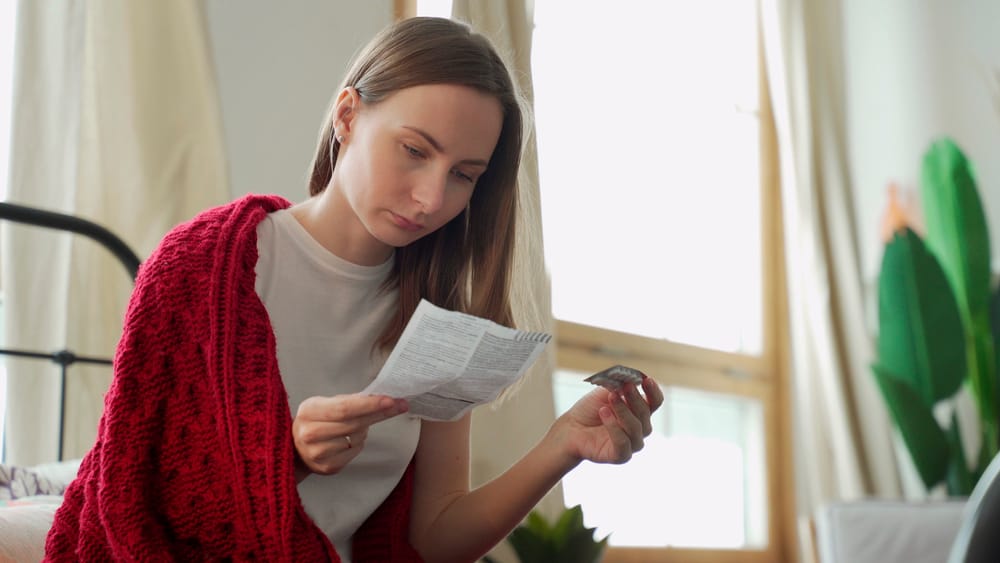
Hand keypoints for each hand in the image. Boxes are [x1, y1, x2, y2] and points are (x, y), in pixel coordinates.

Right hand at [292, 394, 408, 475]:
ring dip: (364, 430)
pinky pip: (354, 452)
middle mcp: (309, 433)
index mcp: (309, 411)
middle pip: (353, 423)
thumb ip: (350, 401)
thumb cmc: (316, 420)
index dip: (369, 405)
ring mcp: (317, 453)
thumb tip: (382, 398)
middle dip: (379, 413)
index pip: (344, 408)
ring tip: (356, 425)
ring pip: (356, 438)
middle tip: (399, 405)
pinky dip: (358, 443)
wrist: (294, 446)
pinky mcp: (326, 467)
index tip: (391, 400)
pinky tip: (349, 440)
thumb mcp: (326, 404)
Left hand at [551, 376, 663, 464]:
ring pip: (635, 427)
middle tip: (625, 386)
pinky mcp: (621, 455)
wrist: (572, 427)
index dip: (653, 391)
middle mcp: (640, 428)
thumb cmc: (591, 409)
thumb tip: (630, 377)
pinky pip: (623, 443)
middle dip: (634, 398)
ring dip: (622, 411)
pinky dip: (614, 427)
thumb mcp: (605, 392)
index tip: (646, 379)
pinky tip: (604, 413)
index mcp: (640, 411)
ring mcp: (632, 443)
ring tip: (610, 398)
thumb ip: (619, 386)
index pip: (655, 401)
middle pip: (645, 412)